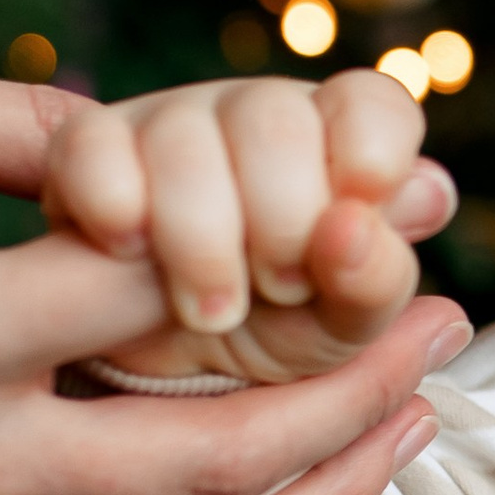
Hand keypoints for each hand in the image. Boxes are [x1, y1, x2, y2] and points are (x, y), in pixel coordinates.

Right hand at [42, 64, 450, 380]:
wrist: (161, 389)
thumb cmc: (275, 342)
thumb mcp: (340, 331)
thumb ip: (379, 276)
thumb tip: (408, 204)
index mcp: (341, 145)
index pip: (372, 105)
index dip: (369, 157)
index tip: (350, 228)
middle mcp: (260, 118)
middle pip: (274, 120)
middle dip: (282, 222)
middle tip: (279, 292)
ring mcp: (169, 124)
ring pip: (182, 137)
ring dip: (203, 241)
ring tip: (211, 311)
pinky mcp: (87, 151)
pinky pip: (92, 146)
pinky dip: (116, 207)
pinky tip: (130, 257)